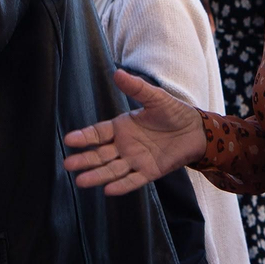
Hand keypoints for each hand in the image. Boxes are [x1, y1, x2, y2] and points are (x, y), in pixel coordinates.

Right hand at [62, 68, 206, 195]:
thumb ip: (136, 88)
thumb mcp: (155, 98)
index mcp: (121, 127)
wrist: (197, 130)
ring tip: (81, 181)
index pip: (97, 134)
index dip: (84, 137)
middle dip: (84, 160)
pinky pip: (133, 180)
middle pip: (100, 155)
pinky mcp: (149, 172)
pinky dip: (122, 186)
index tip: (69, 140)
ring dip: (97, 176)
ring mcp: (135, 160)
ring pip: (112, 169)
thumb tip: (117, 73)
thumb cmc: (174, 112)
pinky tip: (108, 190)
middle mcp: (124, 146)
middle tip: (68, 164)